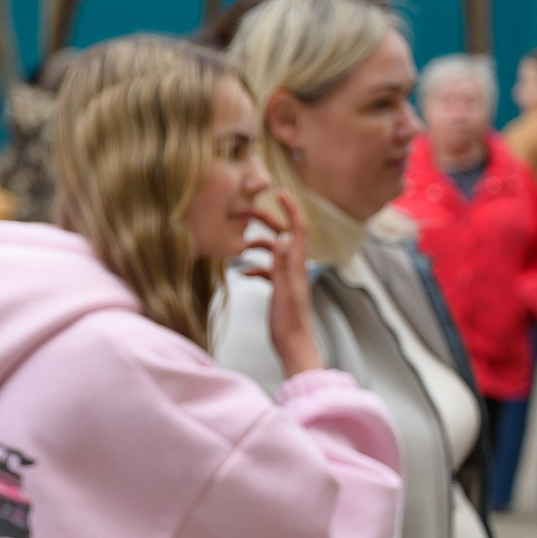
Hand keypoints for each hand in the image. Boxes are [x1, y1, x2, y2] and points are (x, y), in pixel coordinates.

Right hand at [240, 194, 321, 376]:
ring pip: (273, 252)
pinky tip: (243, 274)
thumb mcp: (283, 289)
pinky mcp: (280, 288)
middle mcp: (295, 267)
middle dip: (266, 222)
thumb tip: (281, 236)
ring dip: (257, 245)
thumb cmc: (289, 320)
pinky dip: (255, 267)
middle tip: (245, 214)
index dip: (291, 209)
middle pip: (283, 236)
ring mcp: (287, 277)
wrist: (294, 343)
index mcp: (297, 264)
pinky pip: (267, 270)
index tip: (279, 193)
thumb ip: (281, 263)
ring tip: (238, 245)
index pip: (298, 229)